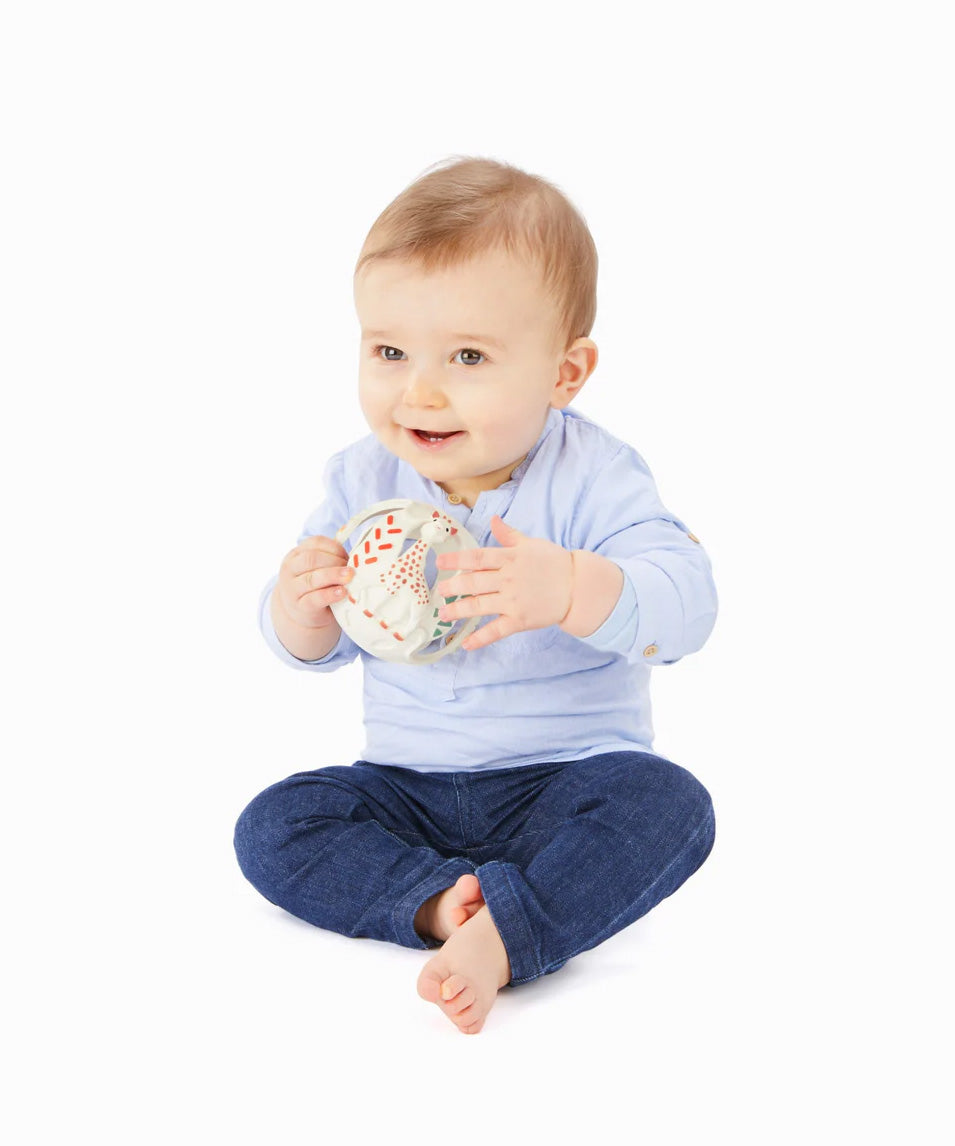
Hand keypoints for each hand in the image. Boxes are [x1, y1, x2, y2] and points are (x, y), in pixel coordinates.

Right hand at [273, 534, 352, 631]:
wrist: (302, 614)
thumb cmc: (316, 586)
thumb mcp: (319, 569)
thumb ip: (332, 560)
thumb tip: (357, 557)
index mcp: (296, 554)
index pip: (315, 543)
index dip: (335, 548)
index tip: (348, 557)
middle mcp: (290, 569)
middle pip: (311, 559)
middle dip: (334, 562)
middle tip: (351, 569)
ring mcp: (292, 589)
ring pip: (311, 579)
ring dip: (333, 576)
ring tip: (349, 578)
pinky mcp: (300, 607)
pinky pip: (315, 599)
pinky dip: (330, 595)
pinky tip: (342, 592)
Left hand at [435, 516, 572, 650]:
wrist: (578, 586)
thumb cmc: (555, 562)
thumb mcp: (531, 544)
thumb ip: (509, 535)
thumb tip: (493, 519)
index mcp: (510, 558)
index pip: (477, 558)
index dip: (456, 560)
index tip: (440, 564)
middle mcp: (508, 579)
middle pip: (473, 582)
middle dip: (452, 587)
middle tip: (439, 592)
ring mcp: (513, 601)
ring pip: (479, 606)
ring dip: (458, 610)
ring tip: (444, 614)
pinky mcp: (520, 620)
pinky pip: (496, 631)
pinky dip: (480, 638)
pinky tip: (466, 644)